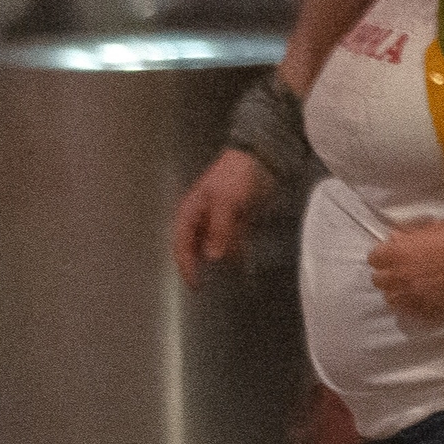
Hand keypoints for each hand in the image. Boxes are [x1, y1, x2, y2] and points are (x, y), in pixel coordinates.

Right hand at [171, 148, 266, 282]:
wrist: (261, 158)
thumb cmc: (236, 177)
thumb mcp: (226, 202)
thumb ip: (219, 230)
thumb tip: (212, 259)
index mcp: (191, 213)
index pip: (182, 245)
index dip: (186, 266)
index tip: (195, 285)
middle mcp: (201, 220)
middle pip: (196, 249)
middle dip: (202, 266)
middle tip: (212, 285)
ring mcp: (219, 221)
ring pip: (216, 248)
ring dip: (223, 262)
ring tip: (233, 278)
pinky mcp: (236, 221)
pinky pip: (233, 243)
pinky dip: (237, 254)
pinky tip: (245, 265)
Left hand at [367, 221, 443, 321]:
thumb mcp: (430, 228)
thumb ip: (407, 236)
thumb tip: (393, 238)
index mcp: (395, 253)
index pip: (373, 258)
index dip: (385, 256)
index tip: (395, 255)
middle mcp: (398, 276)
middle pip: (378, 280)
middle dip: (389, 274)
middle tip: (403, 271)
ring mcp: (412, 295)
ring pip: (390, 298)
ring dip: (398, 292)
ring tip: (412, 286)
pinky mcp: (427, 308)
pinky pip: (409, 311)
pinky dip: (412, 305)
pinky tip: (423, 297)